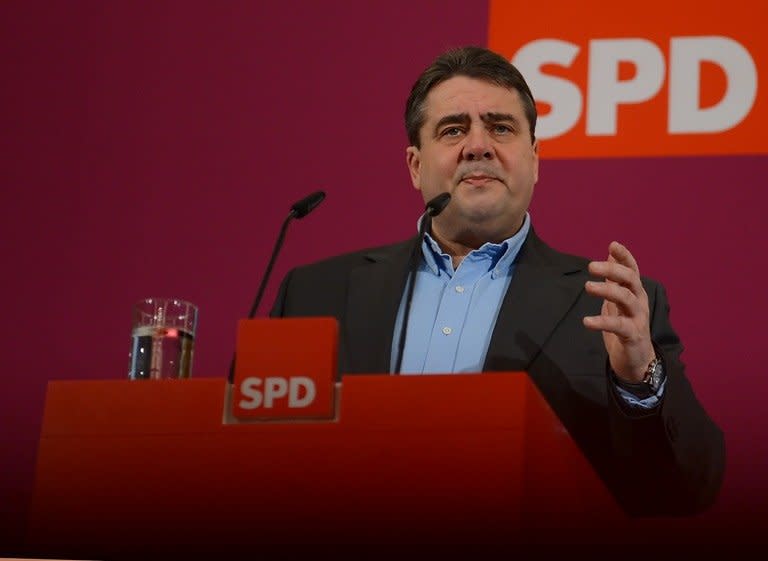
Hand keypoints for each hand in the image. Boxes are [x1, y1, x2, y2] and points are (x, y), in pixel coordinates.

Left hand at [583, 241, 655, 381]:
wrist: (636, 360)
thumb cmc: (625, 327)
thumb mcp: (618, 301)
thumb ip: (614, 281)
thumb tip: (608, 257)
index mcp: (635, 292)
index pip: (632, 270)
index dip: (624, 257)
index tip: (613, 244)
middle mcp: (639, 302)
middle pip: (631, 280)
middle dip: (613, 269)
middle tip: (591, 266)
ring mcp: (638, 318)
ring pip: (626, 298)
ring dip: (607, 290)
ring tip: (588, 286)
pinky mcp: (633, 335)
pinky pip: (618, 326)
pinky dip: (602, 322)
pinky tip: (587, 321)